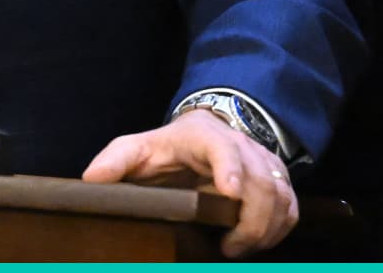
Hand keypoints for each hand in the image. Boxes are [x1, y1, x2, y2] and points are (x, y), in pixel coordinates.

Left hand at [82, 109, 296, 256]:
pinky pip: (291, 206)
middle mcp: (242, 145)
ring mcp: (264, 162)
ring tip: (238, 250)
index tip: (229, 194)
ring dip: (265, 229)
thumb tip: (91, 179)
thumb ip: (115, 161)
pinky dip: (279, 228)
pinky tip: (258, 244)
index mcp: (205, 137)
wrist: (203, 132)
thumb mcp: (137, 149)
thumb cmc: (167, 147)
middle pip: (261, 182)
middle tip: (229, 248)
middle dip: (250, 220)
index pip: (224, 149)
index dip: (231, 170)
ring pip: (280, 196)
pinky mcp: (277, 179)